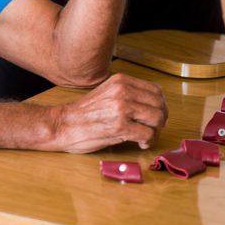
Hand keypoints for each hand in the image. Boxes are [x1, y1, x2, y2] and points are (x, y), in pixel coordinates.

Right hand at [47, 73, 167, 152]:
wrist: (64, 124)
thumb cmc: (85, 113)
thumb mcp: (108, 93)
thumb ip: (128, 94)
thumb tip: (153, 105)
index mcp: (121, 81)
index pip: (156, 90)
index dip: (160, 106)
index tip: (155, 116)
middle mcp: (123, 91)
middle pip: (159, 104)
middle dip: (160, 120)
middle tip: (152, 129)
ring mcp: (121, 108)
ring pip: (157, 119)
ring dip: (155, 132)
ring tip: (145, 137)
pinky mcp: (120, 126)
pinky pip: (148, 134)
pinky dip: (147, 141)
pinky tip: (139, 142)